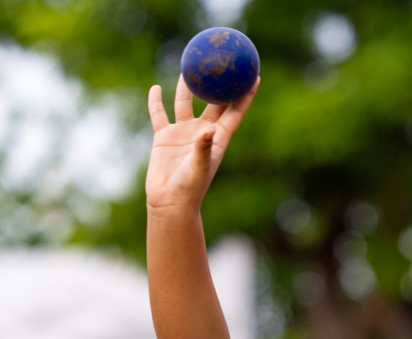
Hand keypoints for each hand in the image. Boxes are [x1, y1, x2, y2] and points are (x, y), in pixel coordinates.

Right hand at [146, 74, 258, 213]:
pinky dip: (157, 102)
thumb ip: (204, 148)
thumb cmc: (190, 189)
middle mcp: (202, 133)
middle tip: (224, 63)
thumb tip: (208, 129)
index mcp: (218, 139)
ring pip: (186, 103)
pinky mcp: (164, 137)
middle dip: (220, 85)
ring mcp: (183, 133)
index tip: (255, 76)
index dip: (245, 96)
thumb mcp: (199, 168)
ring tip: (191, 68)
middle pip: (214, 103)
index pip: (235, 113)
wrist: (169, 202)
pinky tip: (156, 88)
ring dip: (189, 87)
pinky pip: (159, 114)